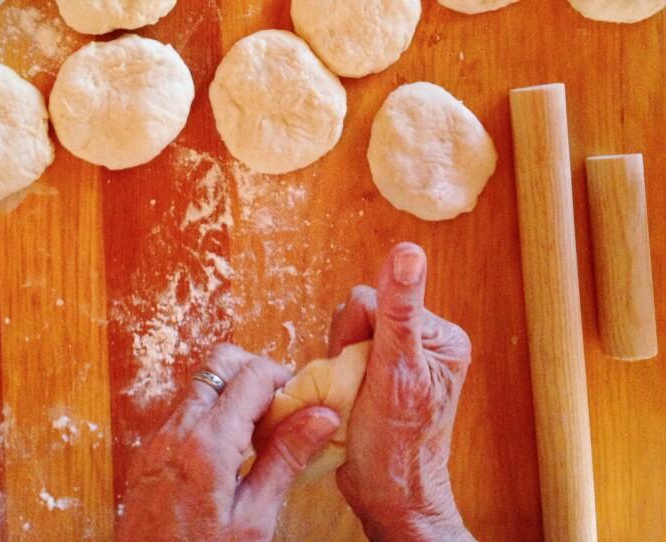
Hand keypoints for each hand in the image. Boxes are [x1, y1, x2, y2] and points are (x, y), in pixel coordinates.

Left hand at [116, 344, 339, 541]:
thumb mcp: (253, 519)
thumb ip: (285, 460)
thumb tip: (321, 416)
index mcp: (207, 445)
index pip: (252, 375)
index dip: (284, 379)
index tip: (302, 403)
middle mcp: (177, 431)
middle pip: (220, 363)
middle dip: (256, 374)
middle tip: (280, 410)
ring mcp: (158, 439)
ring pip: (201, 384)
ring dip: (233, 393)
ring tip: (258, 435)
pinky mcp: (149, 451)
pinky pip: (184, 410)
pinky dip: (212, 413)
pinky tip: (231, 451)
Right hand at [330, 243, 474, 540]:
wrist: (386, 496)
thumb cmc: (398, 446)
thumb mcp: (397, 372)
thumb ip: (399, 310)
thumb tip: (408, 251)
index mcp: (440, 335)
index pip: (376, 299)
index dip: (357, 333)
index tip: (367, 372)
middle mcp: (421, 341)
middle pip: (358, 312)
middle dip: (347, 348)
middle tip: (359, 387)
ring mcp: (397, 358)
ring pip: (344, 331)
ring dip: (338, 362)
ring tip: (353, 396)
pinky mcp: (376, 373)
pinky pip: (340, 352)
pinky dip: (334, 373)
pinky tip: (347, 398)